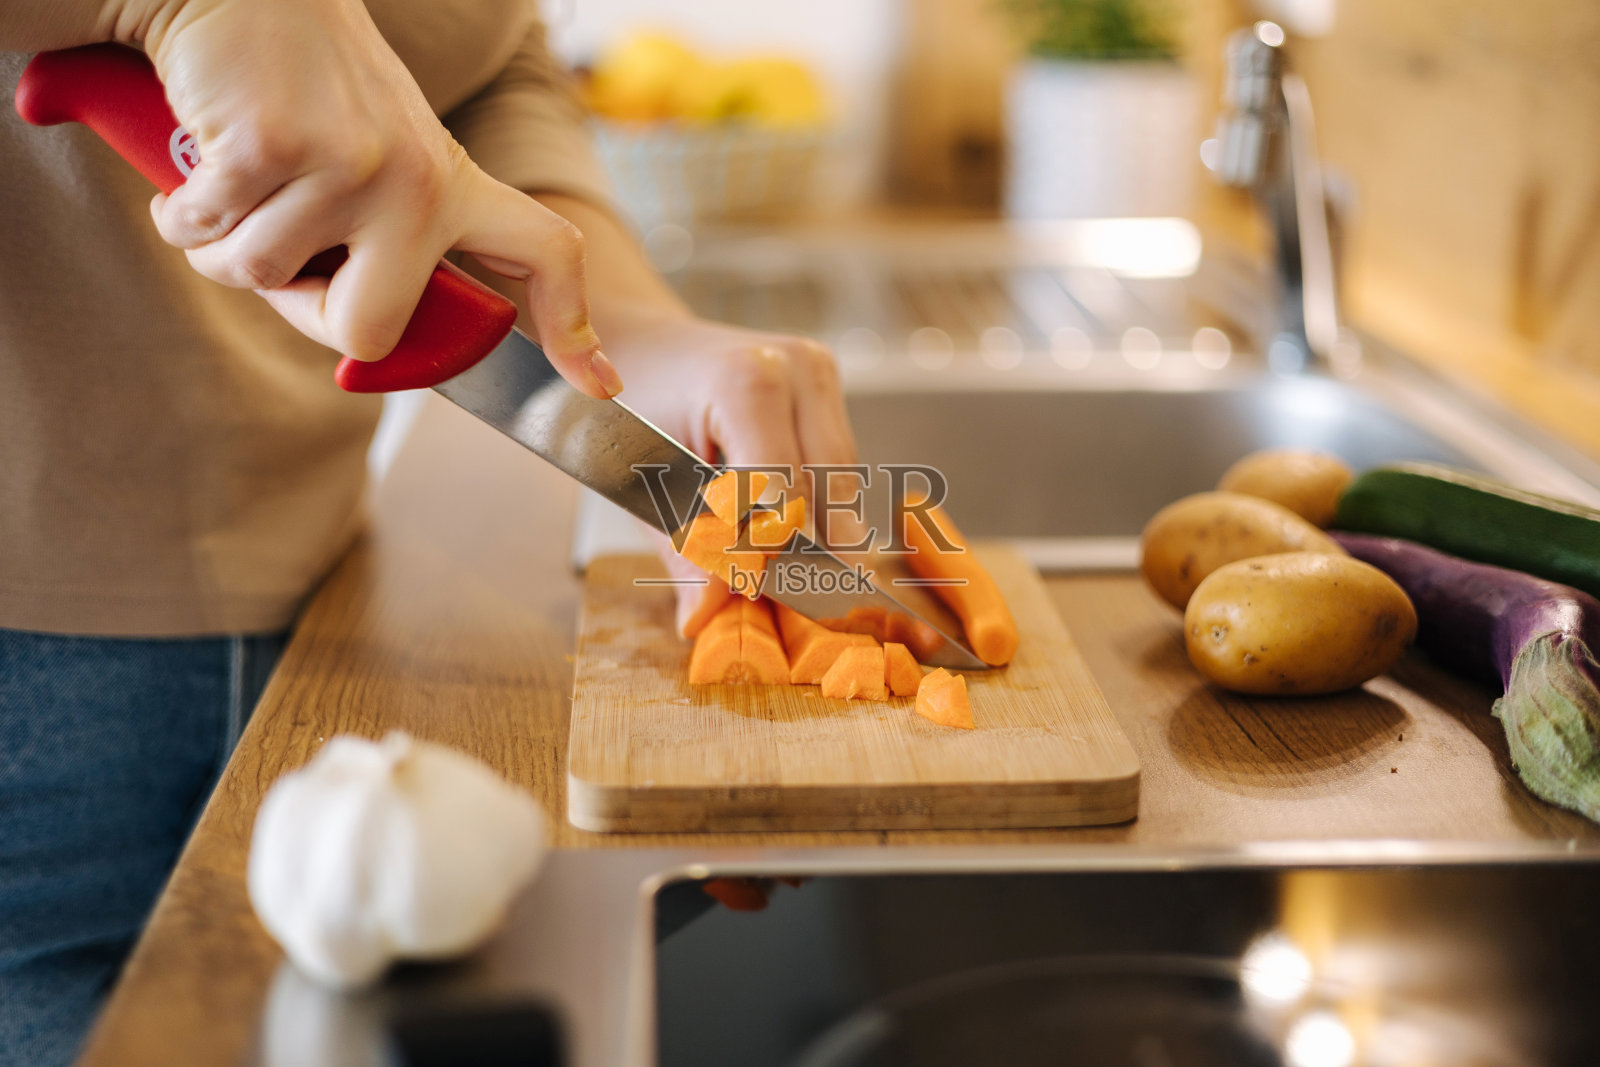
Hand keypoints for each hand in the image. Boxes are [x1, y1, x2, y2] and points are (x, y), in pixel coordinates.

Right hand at [139, 0, 620, 396]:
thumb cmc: (303, 88)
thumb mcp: (379, 161)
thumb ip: (390, 241)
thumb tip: (374, 341)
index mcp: (454, 184)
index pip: (545, 253)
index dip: (573, 327)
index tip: (600, 382)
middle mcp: (416, 180)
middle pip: (367, 329)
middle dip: (304, 313)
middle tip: (284, 259)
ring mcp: (350, 164)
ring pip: (263, 278)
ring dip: (221, 246)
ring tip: (234, 181)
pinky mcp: (274, 147)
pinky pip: (206, 234)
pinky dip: (181, 213)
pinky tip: (198, 161)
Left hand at [599, 312, 857, 636]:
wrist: (634, 342)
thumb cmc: (627, 404)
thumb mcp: (639, 478)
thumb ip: (682, 550)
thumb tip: (704, 618)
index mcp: (746, 382)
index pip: (782, 493)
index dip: (768, 550)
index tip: (748, 590)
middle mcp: (796, 367)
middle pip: (827, 488)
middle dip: (804, 545)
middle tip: (779, 590)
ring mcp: (817, 370)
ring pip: (840, 477)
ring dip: (815, 524)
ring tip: (774, 556)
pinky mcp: (825, 380)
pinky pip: (834, 459)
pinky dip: (813, 497)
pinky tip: (781, 519)